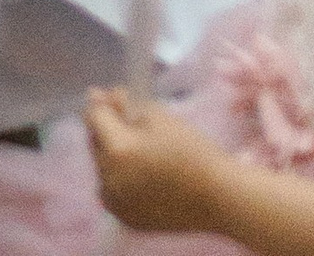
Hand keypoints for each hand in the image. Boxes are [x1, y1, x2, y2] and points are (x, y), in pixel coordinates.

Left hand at [82, 92, 235, 231]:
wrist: (219, 197)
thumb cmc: (192, 151)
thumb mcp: (156, 116)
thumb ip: (124, 107)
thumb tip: (102, 99)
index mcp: (116, 151)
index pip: (94, 118)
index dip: (102, 102)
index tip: (114, 94)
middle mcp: (109, 180)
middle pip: (96, 143)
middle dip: (106, 127)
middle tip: (125, 114)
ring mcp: (117, 204)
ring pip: (104, 167)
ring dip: (112, 152)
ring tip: (136, 143)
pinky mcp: (128, 218)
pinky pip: (114, 189)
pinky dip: (120, 176)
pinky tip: (140, 168)